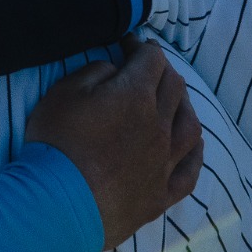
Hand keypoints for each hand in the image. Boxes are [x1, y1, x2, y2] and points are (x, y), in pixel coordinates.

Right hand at [26, 35, 202, 248]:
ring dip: (185, 106)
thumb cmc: (56, 144)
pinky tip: (193, 146)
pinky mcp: (161, 194)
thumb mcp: (62, 93)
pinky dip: (195, 153)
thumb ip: (94, 73)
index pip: (152, 59)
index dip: (141, 47)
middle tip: (147, 68)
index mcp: (135, 95)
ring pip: (190, 126)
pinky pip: (190, 171)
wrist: (58, 206)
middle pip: (175, 88)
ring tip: (175, 102)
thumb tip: (114, 70)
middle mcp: (159, 126)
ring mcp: (164, 162)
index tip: (128, 45)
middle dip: (162, 71)